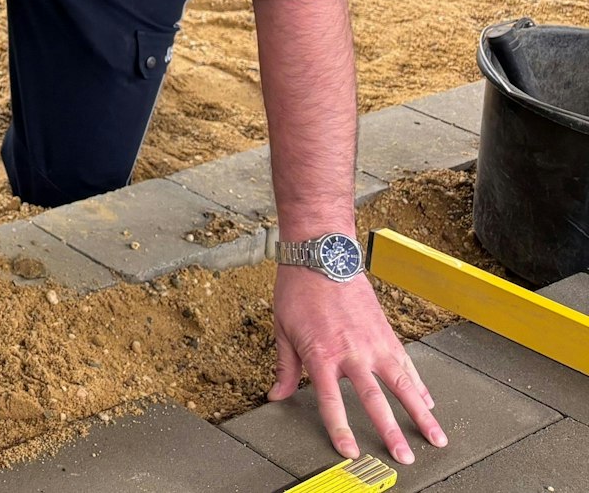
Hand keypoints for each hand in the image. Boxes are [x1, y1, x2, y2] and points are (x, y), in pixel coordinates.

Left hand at [270, 266, 447, 464]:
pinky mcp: (387, 333)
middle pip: (375, 400)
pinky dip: (419, 385)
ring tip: (436, 438)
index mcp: (321, 355)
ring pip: (403, 385)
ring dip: (421, 414)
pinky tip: (429, 402)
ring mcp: (374, 343)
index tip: (350, 452)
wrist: (322, 256)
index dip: (340, 429)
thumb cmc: (299, 290)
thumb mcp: (282, 329)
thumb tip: (277, 395)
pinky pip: (406, 364)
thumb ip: (285, 368)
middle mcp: (352, 353)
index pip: (331, 402)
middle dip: (390, 432)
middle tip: (404, 458)